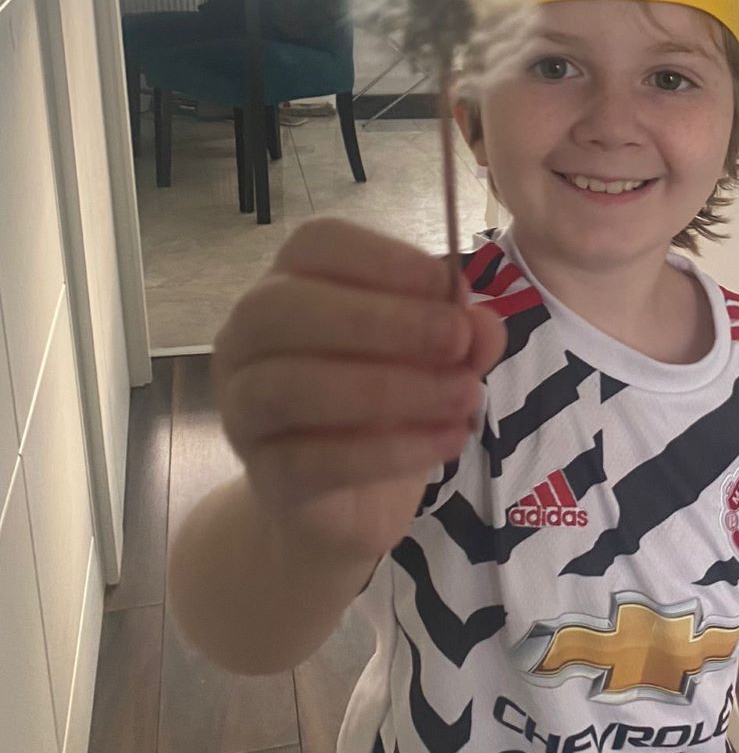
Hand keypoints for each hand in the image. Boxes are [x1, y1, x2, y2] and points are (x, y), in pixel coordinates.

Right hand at [211, 218, 505, 562]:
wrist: (348, 506)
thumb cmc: (385, 409)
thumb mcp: (435, 361)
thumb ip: (458, 336)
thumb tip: (483, 324)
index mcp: (289, 286)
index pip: (314, 246)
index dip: (382, 259)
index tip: (446, 285)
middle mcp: (248, 340)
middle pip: (284, 308)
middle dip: (381, 320)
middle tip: (457, 340)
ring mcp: (243, 409)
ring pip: (293, 386)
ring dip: (391, 388)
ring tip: (464, 396)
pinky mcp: (263, 476)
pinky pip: (312, 459)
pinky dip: (388, 450)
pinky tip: (446, 441)